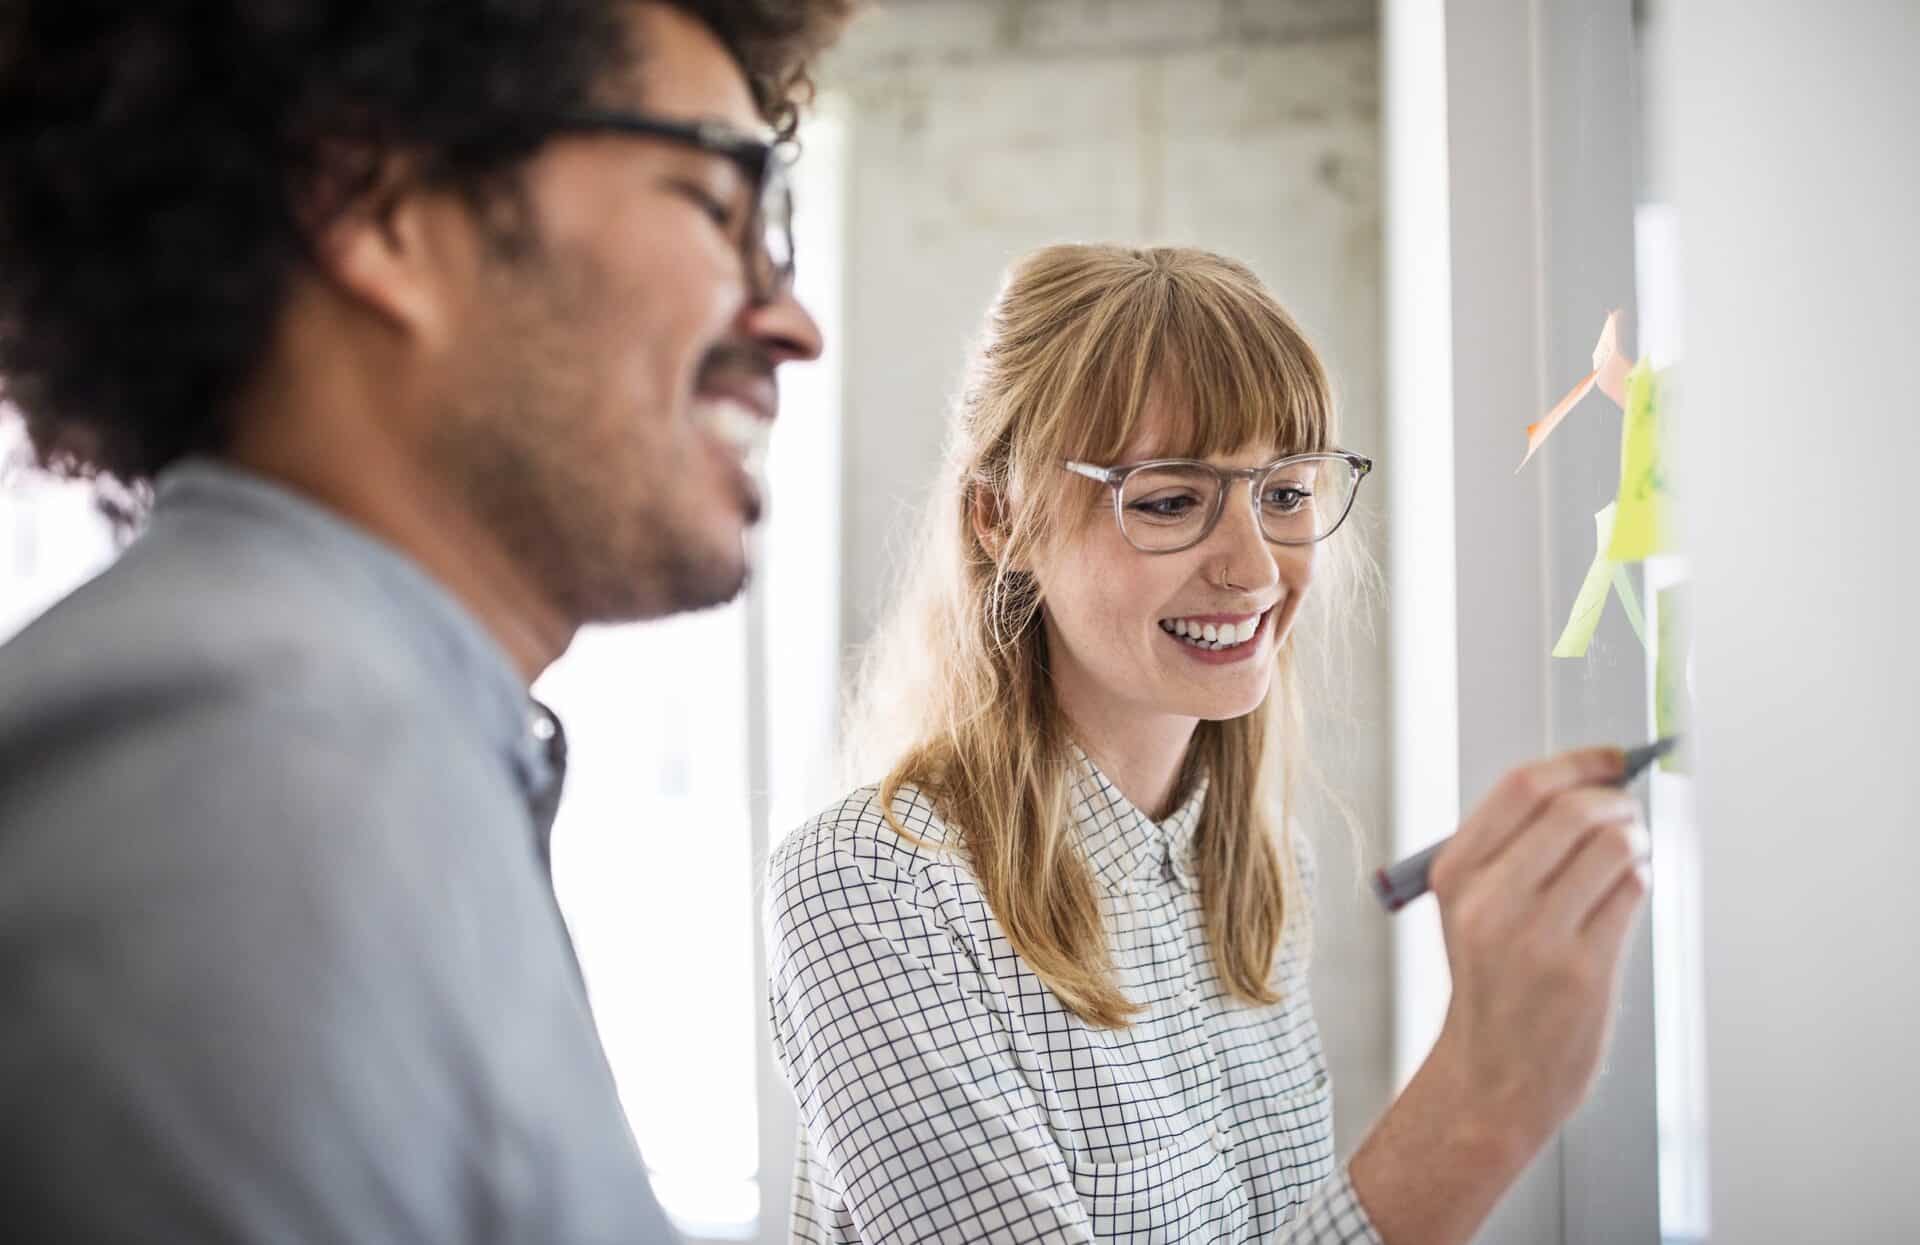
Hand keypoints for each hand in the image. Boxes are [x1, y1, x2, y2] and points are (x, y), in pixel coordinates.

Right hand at [1424, 746, 1650, 1156]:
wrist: (1493, 1074)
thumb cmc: (1492, 984)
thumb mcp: (1470, 908)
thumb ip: (1513, 849)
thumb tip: (1590, 787)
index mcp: (1456, 873)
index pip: (1521, 788)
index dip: (1577, 763)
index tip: (1609, 759)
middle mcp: (1489, 900)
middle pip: (1572, 811)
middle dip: (1616, 802)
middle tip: (1628, 813)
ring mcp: (1536, 936)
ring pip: (1611, 848)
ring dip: (1636, 840)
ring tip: (1631, 854)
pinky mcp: (1582, 969)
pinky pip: (1631, 893)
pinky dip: (1640, 880)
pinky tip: (1627, 892)